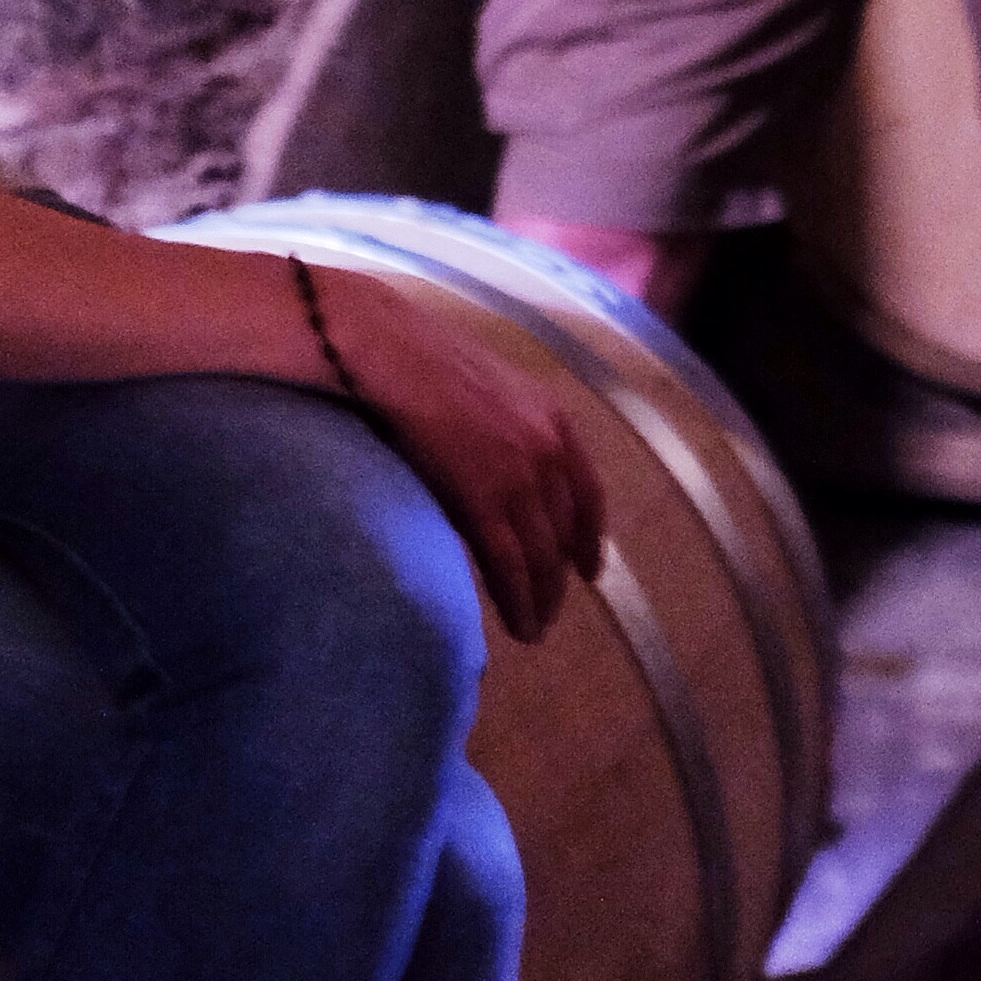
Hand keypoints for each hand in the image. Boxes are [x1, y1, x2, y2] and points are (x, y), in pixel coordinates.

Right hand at [320, 270, 606, 642]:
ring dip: (542, 599)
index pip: (589, 493)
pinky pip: (510, 565)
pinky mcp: (485, 498)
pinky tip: (519, 625)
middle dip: (561, 578)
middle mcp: (550, 449)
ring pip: (542, 555)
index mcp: (555, 420)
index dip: (589, 538)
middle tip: (552, 611)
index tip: (588, 570)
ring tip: (535, 629)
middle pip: (565, 531)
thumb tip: (501, 468)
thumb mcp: (492, 391)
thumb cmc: (424, 363)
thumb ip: (509, 431)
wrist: (391, 351)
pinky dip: (519, 600)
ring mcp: (521, 475)